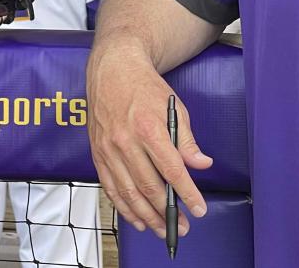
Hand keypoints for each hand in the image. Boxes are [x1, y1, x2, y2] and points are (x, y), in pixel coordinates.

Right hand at [86, 42, 212, 237]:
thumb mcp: (174, 107)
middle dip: (168, 211)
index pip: (171, 170)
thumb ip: (186, 140)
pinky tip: (136, 219)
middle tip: (183, 226)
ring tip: (162, 229)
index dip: (187, 193)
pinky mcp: (97, 153)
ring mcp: (108, 148)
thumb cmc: (143, 87)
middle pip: (148, 186)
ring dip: (147, 216)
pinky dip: (123, 207)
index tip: (199, 209)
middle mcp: (125, 141)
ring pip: (128, 192)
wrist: (112, 70)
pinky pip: (109, 187)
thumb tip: (201, 164)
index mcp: (148, 127)